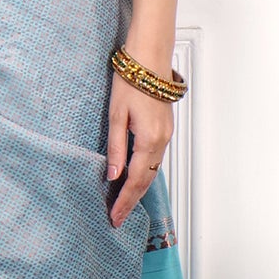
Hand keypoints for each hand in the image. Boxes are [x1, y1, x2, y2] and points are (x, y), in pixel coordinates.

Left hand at [105, 77, 173, 229]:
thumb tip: (113, 175)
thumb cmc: (130, 82)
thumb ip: (115, 148)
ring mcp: (165, 135)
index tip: (115, 217)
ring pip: (152, 170)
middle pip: (147, 180)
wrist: (149, 60)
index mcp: (149, 140)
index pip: (135, 180)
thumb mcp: (116, 116)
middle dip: (132, 200)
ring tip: (123, 203)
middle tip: (118, 217)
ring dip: (138, 188)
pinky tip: (133, 178)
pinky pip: (155, 158)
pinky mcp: (164, 129)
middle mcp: (161, 141)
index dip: (124, 201)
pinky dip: (144, 172)